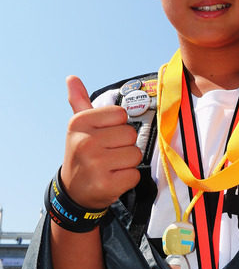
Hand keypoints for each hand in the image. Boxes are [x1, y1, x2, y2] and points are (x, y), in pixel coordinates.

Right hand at [60, 76, 141, 208]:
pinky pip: (135, 175)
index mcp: (80, 123)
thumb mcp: (78, 127)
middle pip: (130, 135)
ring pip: (135, 155)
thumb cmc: (81, 154)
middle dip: (124, 146)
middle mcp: (86, 142)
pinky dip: (128, 179)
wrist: (73, 191)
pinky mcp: (106, 184)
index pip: (121, 114)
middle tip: (108, 154)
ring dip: (127, 163)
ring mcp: (95, 164)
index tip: (104, 136)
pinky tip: (112, 179)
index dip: (117, 126)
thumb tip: (72, 78)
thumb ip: (79, 101)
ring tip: (110, 166)